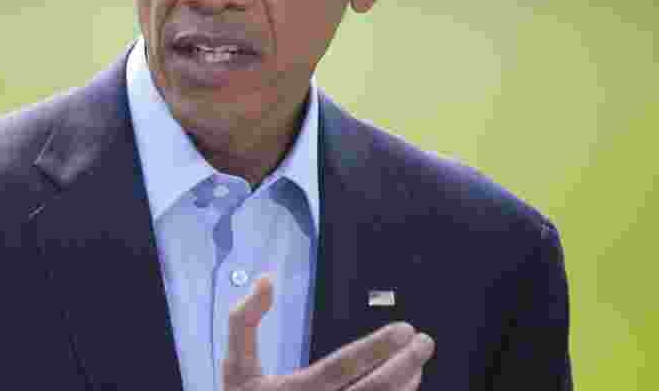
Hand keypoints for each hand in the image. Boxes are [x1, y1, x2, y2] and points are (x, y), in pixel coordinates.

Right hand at [223, 274, 434, 390]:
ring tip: (418, 362)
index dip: (376, 347)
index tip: (404, 329)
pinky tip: (405, 386)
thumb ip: (243, 321)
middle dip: (405, 364)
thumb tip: (266, 279)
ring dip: (405, 385)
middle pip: (372, 390)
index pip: (342, 366)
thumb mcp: (234, 366)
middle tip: (424, 342)